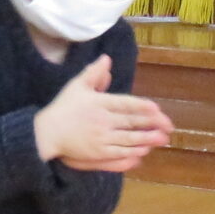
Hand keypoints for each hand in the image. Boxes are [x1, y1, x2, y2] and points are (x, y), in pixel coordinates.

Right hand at [31, 57, 174, 173]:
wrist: (46, 133)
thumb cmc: (62, 108)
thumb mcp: (76, 86)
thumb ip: (93, 73)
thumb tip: (107, 59)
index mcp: (99, 103)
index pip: (125, 104)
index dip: (142, 106)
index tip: (156, 108)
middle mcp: (102, 121)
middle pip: (131, 123)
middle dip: (151, 124)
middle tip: (169, 125)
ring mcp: (101, 139)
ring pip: (128, 140)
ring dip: (147, 140)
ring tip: (162, 139)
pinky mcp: (97, 154)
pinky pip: (119, 154)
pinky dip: (132, 153)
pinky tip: (143, 152)